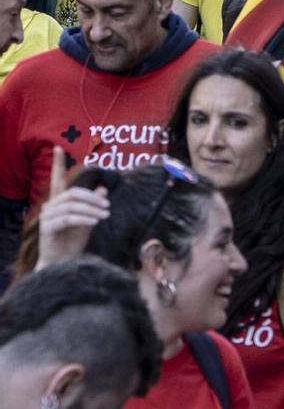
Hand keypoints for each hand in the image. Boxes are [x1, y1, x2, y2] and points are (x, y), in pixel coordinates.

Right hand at [37, 147, 108, 269]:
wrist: (63, 264)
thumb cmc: (73, 242)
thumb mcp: (89, 220)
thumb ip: (94, 205)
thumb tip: (103, 189)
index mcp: (59, 202)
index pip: (57, 180)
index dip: (58, 164)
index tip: (57, 148)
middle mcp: (50, 207)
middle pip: (73, 193)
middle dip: (92, 198)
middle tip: (108, 206)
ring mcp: (46, 218)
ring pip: (72, 205)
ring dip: (91, 208)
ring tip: (105, 214)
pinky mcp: (47, 228)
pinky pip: (68, 218)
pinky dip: (84, 218)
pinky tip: (95, 221)